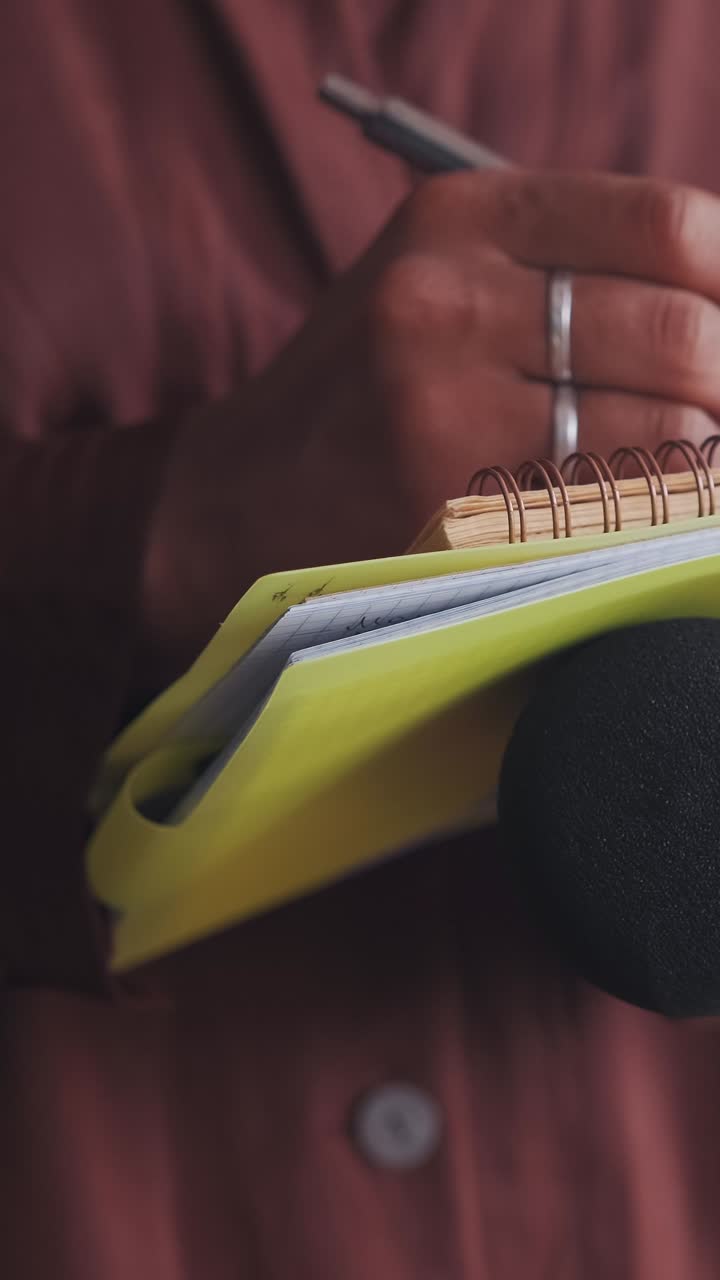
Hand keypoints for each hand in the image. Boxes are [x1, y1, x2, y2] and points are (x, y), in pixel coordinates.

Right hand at [144, 170, 719, 675]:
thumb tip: (712, 300)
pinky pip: (607, 507)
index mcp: (456, 220)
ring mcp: (440, 403)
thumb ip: (560, 269)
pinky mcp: (444, 502)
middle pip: (674, 330)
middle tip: (719, 405)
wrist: (240, 498)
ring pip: (658, 428)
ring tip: (679, 461)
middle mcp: (445, 298)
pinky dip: (650, 511)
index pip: (664, 224)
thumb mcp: (437, 282)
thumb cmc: (360, 393)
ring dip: (697, 453)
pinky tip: (634, 508)